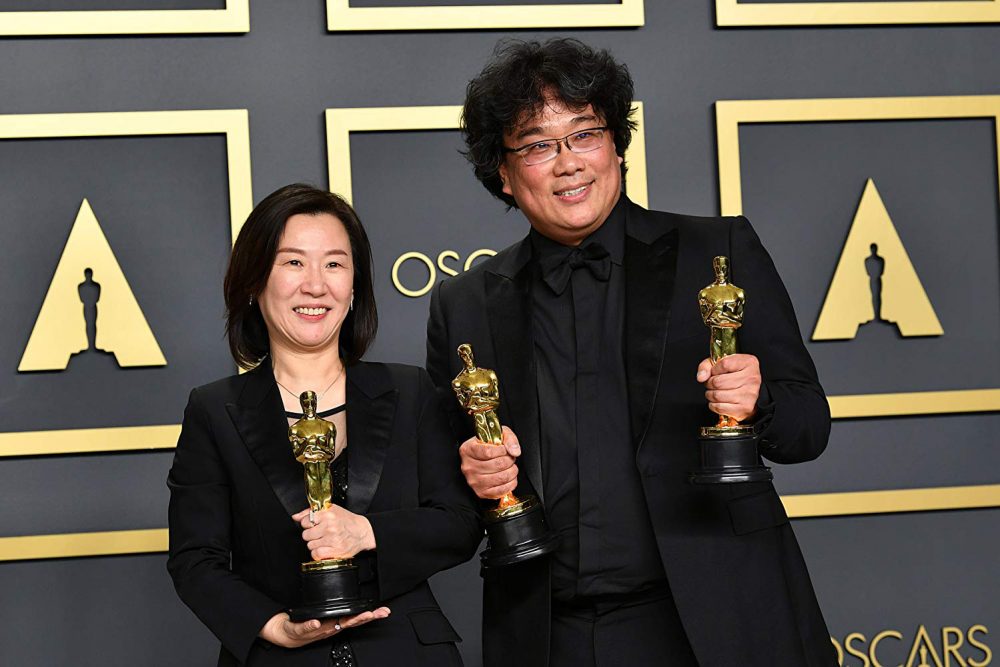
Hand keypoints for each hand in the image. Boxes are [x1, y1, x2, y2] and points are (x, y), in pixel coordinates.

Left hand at [258, 608, 390, 648]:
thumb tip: (349, 599)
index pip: (355, 618)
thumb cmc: (306, 625)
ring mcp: (316, 630)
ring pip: (331, 627)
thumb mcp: (324, 616)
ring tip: (354, 617)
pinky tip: (317, 622)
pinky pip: (306, 628)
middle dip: (362, 618)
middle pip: (348, 623)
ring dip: (343, 622)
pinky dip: (312, 626)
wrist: (285, 635)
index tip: (383, 611)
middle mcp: (328, 627)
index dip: (369, 615)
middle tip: (373, 613)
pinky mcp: (300, 631)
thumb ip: (336, 609)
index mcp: (335, 621)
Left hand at [292, 506, 375, 561]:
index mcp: (328, 514)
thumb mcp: (331, 510)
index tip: (314, 525)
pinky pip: (316, 554)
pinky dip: (318, 553)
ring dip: (315, 544)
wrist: (362, 532)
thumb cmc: (347, 521)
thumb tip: (296, 517)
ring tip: (324, 541)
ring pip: (310, 545)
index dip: (308, 524)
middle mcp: (330, 527)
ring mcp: (333, 539)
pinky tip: (324, 548)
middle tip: (319, 533)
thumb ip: (311, 512)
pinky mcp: (335, 551)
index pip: (305, 521)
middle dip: (311, 535)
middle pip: (306, 535)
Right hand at [458, 425, 519, 499]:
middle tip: (509, 458)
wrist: (481, 459)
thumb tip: (514, 451)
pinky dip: (511, 483)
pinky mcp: (481, 492)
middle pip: (498, 465)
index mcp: (468, 450)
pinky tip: (510, 477)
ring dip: (512, 471)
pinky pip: (502, 490)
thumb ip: (508, 438)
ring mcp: (474, 481)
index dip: (502, 450)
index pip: (489, 452)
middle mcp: (468, 467)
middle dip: (510, 460)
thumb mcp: (497, 435)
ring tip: (510, 466)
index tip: (505, 449)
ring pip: (502, 477)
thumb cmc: (488, 447)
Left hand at [696, 354, 760, 421]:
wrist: (747, 393)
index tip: (715, 372)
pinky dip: (714, 405)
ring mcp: (750, 394)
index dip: (714, 369)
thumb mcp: (720, 364)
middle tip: (712, 384)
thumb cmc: (733, 376)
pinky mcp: (745, 407)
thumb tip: (701, 377)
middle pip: (718, 382)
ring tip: (715, 392)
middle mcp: (752, 378)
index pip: (724, 364)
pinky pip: (720, 407)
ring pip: (717, 395)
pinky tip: (718, 401)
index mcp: (749, 363)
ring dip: (710, 395)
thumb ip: (706, 366)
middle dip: (709, 383)